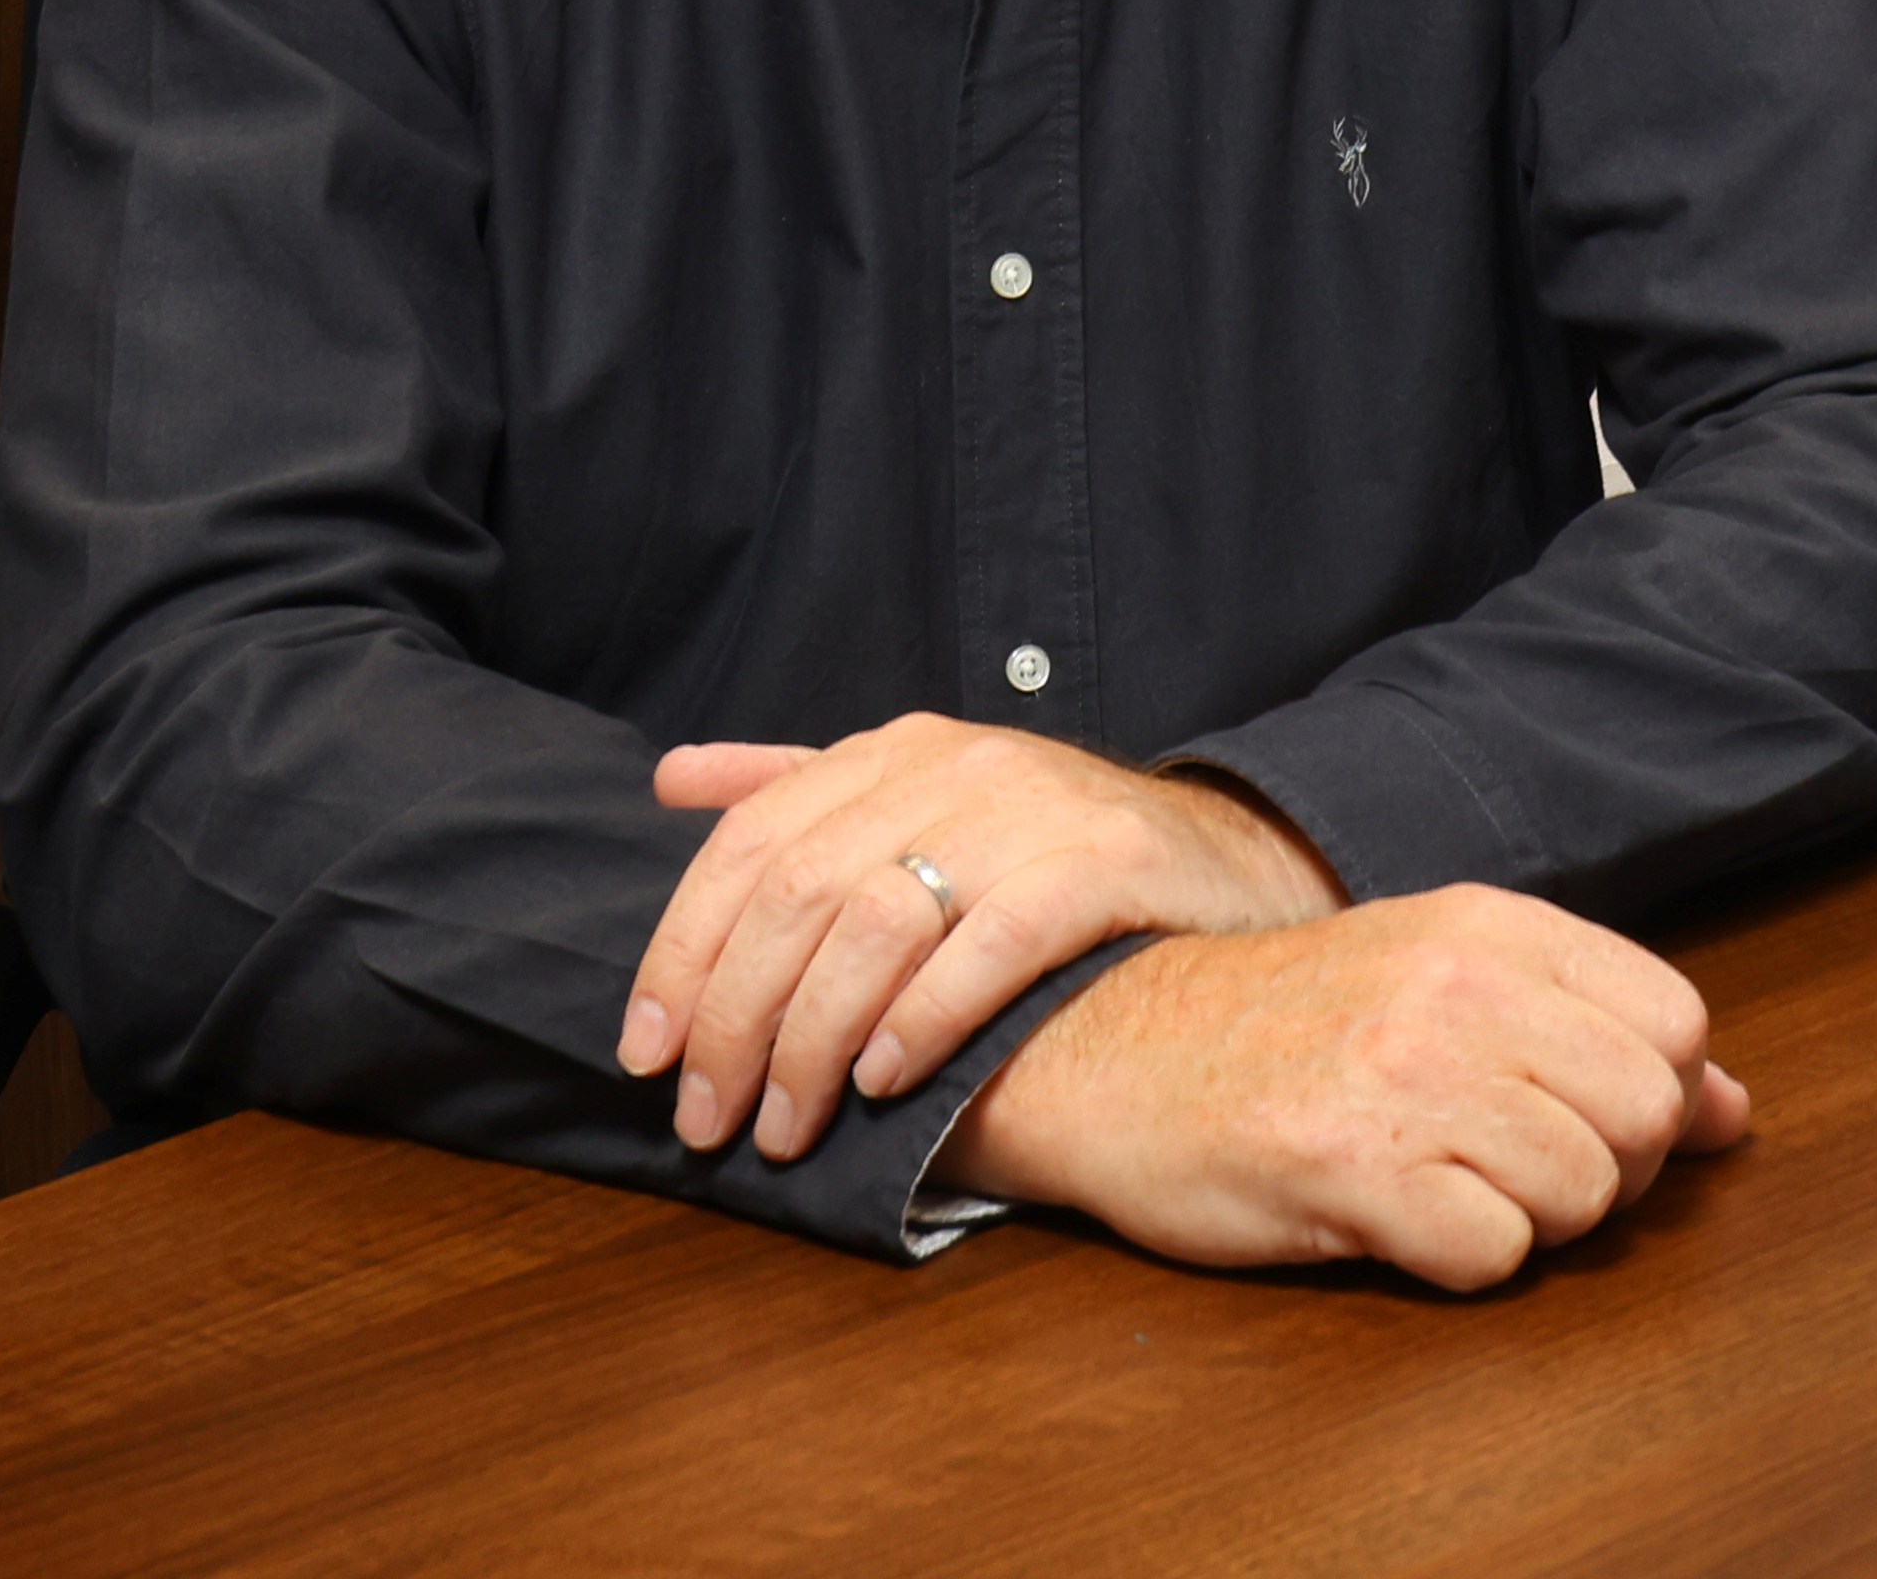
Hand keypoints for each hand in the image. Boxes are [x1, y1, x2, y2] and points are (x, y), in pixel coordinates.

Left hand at [626, 721, 1338, 1165]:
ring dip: (815, 1036)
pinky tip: (887, 1078)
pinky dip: (926, 1014)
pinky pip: (994, 939)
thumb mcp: (923, 806)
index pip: (750, 841)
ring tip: (791, 1124)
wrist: (1229, 866)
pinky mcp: (1106, 863)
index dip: (684, 950)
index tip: (648, 1052)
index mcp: (896, 752)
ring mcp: (1035, 808)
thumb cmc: (1051, 859)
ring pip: (882, 916)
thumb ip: (802, 792)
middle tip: (713, 1119)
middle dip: (737, 1018)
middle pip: (801, 889)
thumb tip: (673, 778)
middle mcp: (957, 764)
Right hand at [940, 888, 1745, 1289]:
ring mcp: (1404, 1077)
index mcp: (1494, 927)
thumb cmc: (1291, 1023)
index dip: (1652, 1093)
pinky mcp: (1349, 1170)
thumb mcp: (1446, 980)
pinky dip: (1460, 1262)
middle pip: (1646, 1115)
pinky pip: (1491, 1256)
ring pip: (1581, 1193)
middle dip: (1603, 1169)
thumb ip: (1593, 1030)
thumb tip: (1732, 1112)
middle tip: (1512, 1165)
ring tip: (1446, 1187)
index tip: (1574, 1109)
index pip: (1677, 1021)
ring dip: (1531, 1221)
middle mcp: (1459, 986)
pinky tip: (1398, 1221)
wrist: (1115, 1048)